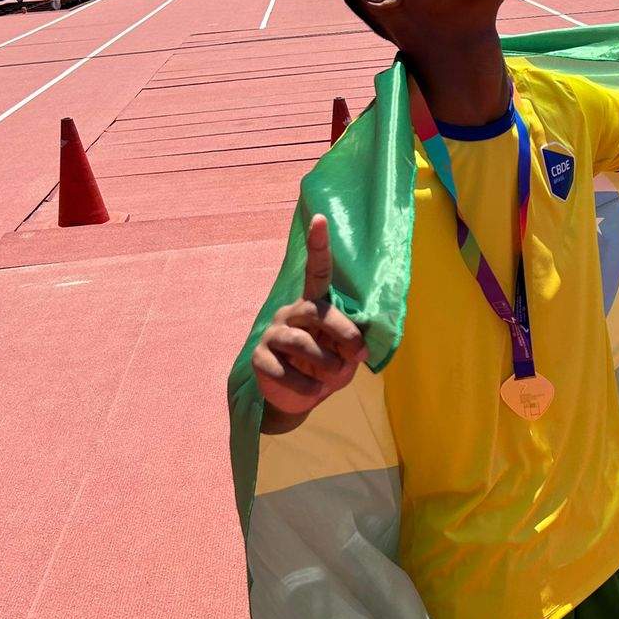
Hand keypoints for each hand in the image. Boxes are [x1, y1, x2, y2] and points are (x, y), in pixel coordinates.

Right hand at [252, 214, 366, 417]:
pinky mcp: (260, 359)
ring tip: (334, 375)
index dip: (318, 245)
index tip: (320, 218)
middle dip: (343, 332)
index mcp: (313, 305)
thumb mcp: (346, 355)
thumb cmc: (327, 368)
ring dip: (326, 362)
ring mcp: (272, 334)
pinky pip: (284, 370)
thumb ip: (352, 344)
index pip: (316, 271)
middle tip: (358, 353)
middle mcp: (290, 313)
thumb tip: (357, 346)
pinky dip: (306, 385)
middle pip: (317, 312)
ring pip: (301, 342)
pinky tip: (312, 390)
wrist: (297, 400)